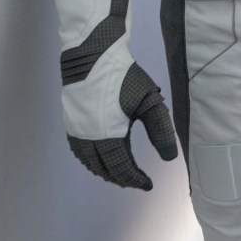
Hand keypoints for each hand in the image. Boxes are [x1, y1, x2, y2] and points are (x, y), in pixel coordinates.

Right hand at [67, 63, 178, 190]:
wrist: (91, 56)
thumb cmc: (123, 78)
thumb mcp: (149, 102)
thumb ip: (160, 130)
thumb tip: (169, 158)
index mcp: (108, 136)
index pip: (122, 168)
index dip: (135, 180)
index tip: (148, 184)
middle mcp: (88, 139)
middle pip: (104, 169)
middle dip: (121, 179)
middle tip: (136, 181)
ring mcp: (76, 131)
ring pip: (89, 162)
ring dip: (105, 171)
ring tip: (120, 173)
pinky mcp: (70, 122)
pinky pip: (79, 151)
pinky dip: (90, 161)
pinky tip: (99, 157)